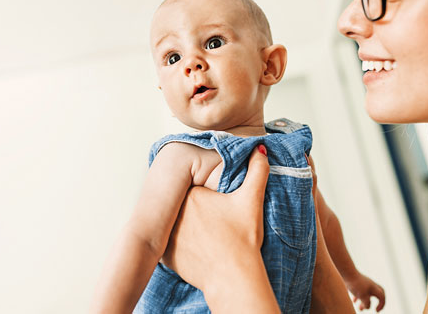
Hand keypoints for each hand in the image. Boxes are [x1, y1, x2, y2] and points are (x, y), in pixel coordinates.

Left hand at [162, 146, 278, 310]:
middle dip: (196, 212)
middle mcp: (174, 213)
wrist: (233, 277)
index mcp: (191, 195)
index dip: (207, 197)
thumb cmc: (243, 239)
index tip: (216, 206)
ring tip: (206, 237)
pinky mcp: (167, 256)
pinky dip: (181, 248)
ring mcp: (168, 236)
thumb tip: (260, 148)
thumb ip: (257, 170)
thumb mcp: (252, 201)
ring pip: (176, 226)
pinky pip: (171, 246)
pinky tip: (197, 250)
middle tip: (213, 224)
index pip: (195, 189)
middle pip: (184, 207)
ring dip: (186, 229)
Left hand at [346, 273, 385, 311]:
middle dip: (378, 302)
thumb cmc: (356, 284)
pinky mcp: (357, 282)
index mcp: (374, 288)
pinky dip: (358, 297)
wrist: (347, 272)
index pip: (382, 297)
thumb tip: (367, 307)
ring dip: (365, 302)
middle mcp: (371, 285)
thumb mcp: (362, 296)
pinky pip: (360, 291)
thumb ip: (367, 303)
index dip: (381, 305)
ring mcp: (364, 283)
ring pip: (368, 294)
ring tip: (360, 309)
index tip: (376, 311)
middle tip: (376, 308)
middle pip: (378, 293)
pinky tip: (354, 301)